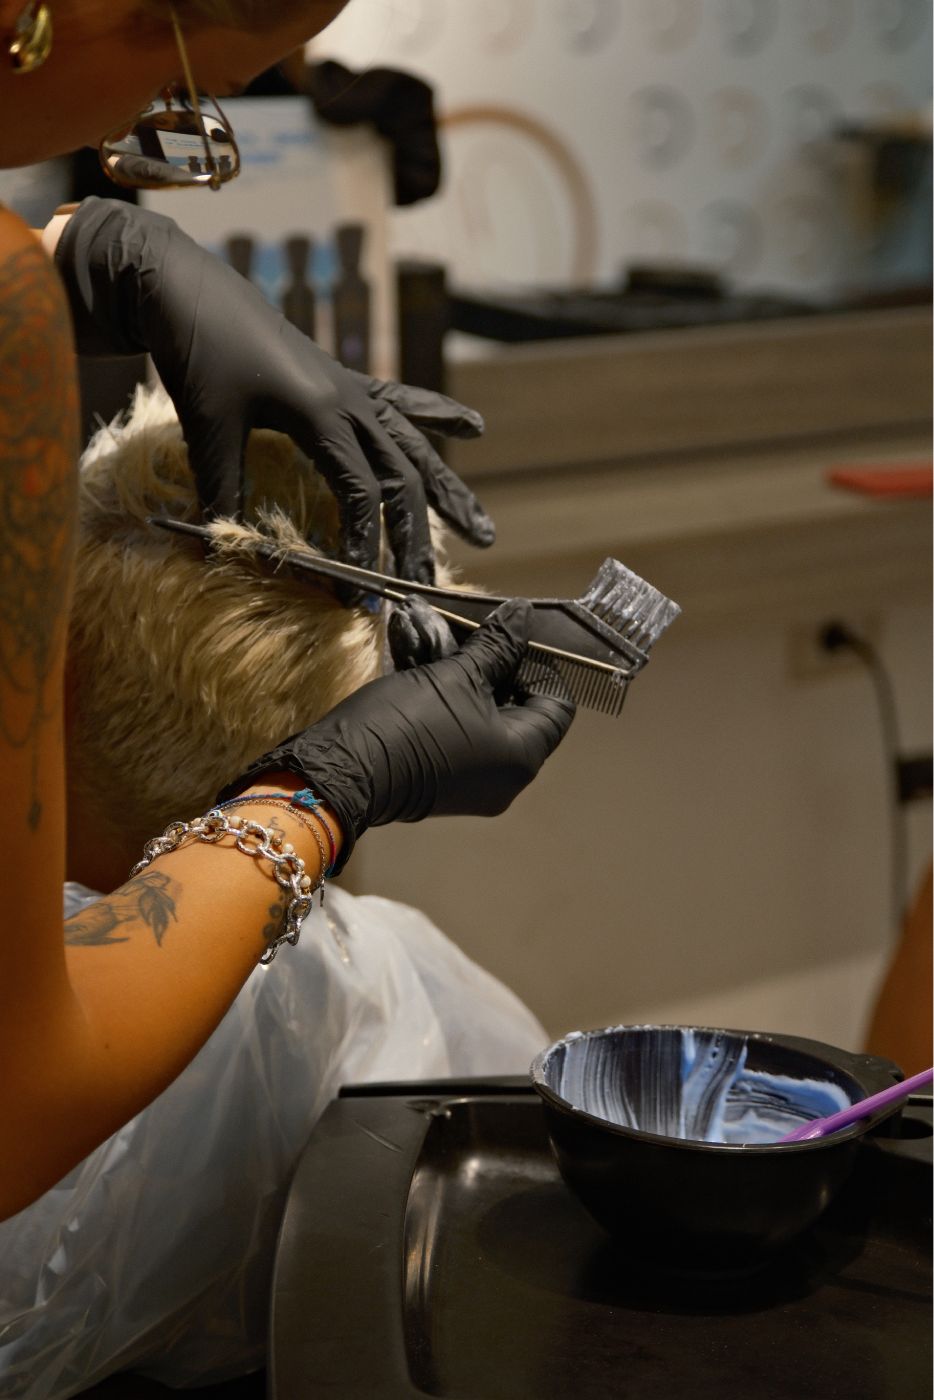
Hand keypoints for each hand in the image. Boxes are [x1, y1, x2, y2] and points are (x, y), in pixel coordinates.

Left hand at [55, 198, 493, 581]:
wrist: (193, 288)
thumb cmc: (200, 354)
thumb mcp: (207, 426)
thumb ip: (219, 489)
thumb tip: (218, 552)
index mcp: (322, 413)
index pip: (361, 491)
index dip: (363, 543)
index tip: (357, 590)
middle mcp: (351, 402)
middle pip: (401, 478)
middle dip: (415, 537)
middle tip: (427, 586)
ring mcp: (353, 390)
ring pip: (415, 448)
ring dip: (448, 492)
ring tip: (482, 532)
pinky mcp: (345, 382)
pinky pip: (403, 403)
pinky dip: (438, 416)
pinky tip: (475, 428)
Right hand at [218, 599, 574, 871]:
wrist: (340, 770)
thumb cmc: (405, 724)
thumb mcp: (455, 675)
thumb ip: (496, 646)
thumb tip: (522, 616)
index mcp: (523, 757)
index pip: (556, 703)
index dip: (537, 664)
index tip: (504, 638)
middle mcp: (506, 778)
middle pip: (518, 707)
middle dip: (490, 664)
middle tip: (465, 636)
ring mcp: (473, 783)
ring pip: (481, 715)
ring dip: (461, 675)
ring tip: (433, 643)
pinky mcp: (442, 780)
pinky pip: (457, 731)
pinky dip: (444, 698)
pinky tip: (418, 662)